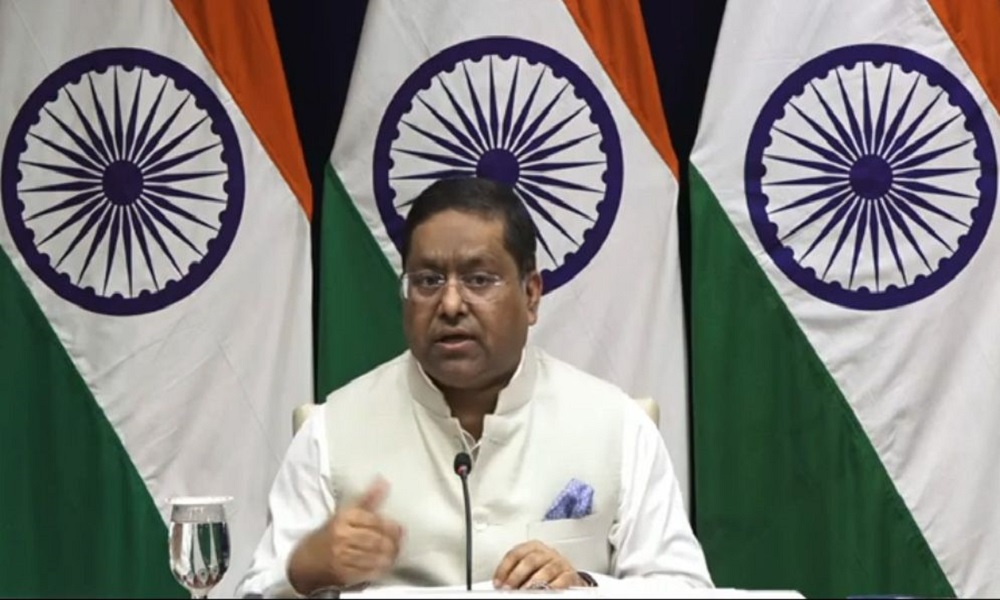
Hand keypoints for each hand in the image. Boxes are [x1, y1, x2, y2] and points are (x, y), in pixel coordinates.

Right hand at [288, 478, 402, 593]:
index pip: (374, 521)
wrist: (305, 560)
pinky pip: (367, 571)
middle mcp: (341, 536)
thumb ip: (368, 499)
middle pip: (375, 540)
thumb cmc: (329, 535)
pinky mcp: (342, 573)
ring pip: (373, 556)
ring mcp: (341, 556)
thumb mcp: (345, 513)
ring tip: (394, 554)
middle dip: (392, 543)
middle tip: (399, 543)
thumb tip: (383, 482)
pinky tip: (383, 565)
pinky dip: (379, 569)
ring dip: (388, 557)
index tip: (399, 528)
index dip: (390, 526)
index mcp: (343, 518)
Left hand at [492, 540, 585, 589]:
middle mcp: (547, 552)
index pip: (515, 553)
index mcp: (533, 547)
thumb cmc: (543, 570)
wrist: (567, 575)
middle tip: (509, 588)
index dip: (504, 568)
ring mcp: (559, 562)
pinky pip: (562, 579)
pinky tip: (545, 592)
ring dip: (534, 582)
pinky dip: (553, 587)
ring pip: (546, 570)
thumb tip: (501, 583)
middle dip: (517, 575)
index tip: (498, 582)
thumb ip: (515, 572)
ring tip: (525, 591)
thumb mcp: (529, 568)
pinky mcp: (570, 574)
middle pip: (530, 560)